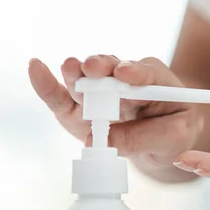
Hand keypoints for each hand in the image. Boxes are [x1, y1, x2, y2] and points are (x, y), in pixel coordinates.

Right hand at [28, 55, 209, 180]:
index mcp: (156, 81)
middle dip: (101, 68)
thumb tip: (97, 140)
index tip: (124, 73)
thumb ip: (140, 138)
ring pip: (86, 81)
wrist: (163, 141)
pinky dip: (48, 85)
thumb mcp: (172, 138)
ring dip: (77, 74)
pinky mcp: (80, 108)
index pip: (147, 73)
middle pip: (110, 71)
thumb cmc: (174, 133)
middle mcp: (124, 80)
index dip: (136, 72)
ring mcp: (100, 93)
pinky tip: (36, 69)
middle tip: (92, 68)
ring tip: (71, 68)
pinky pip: (63, 98)